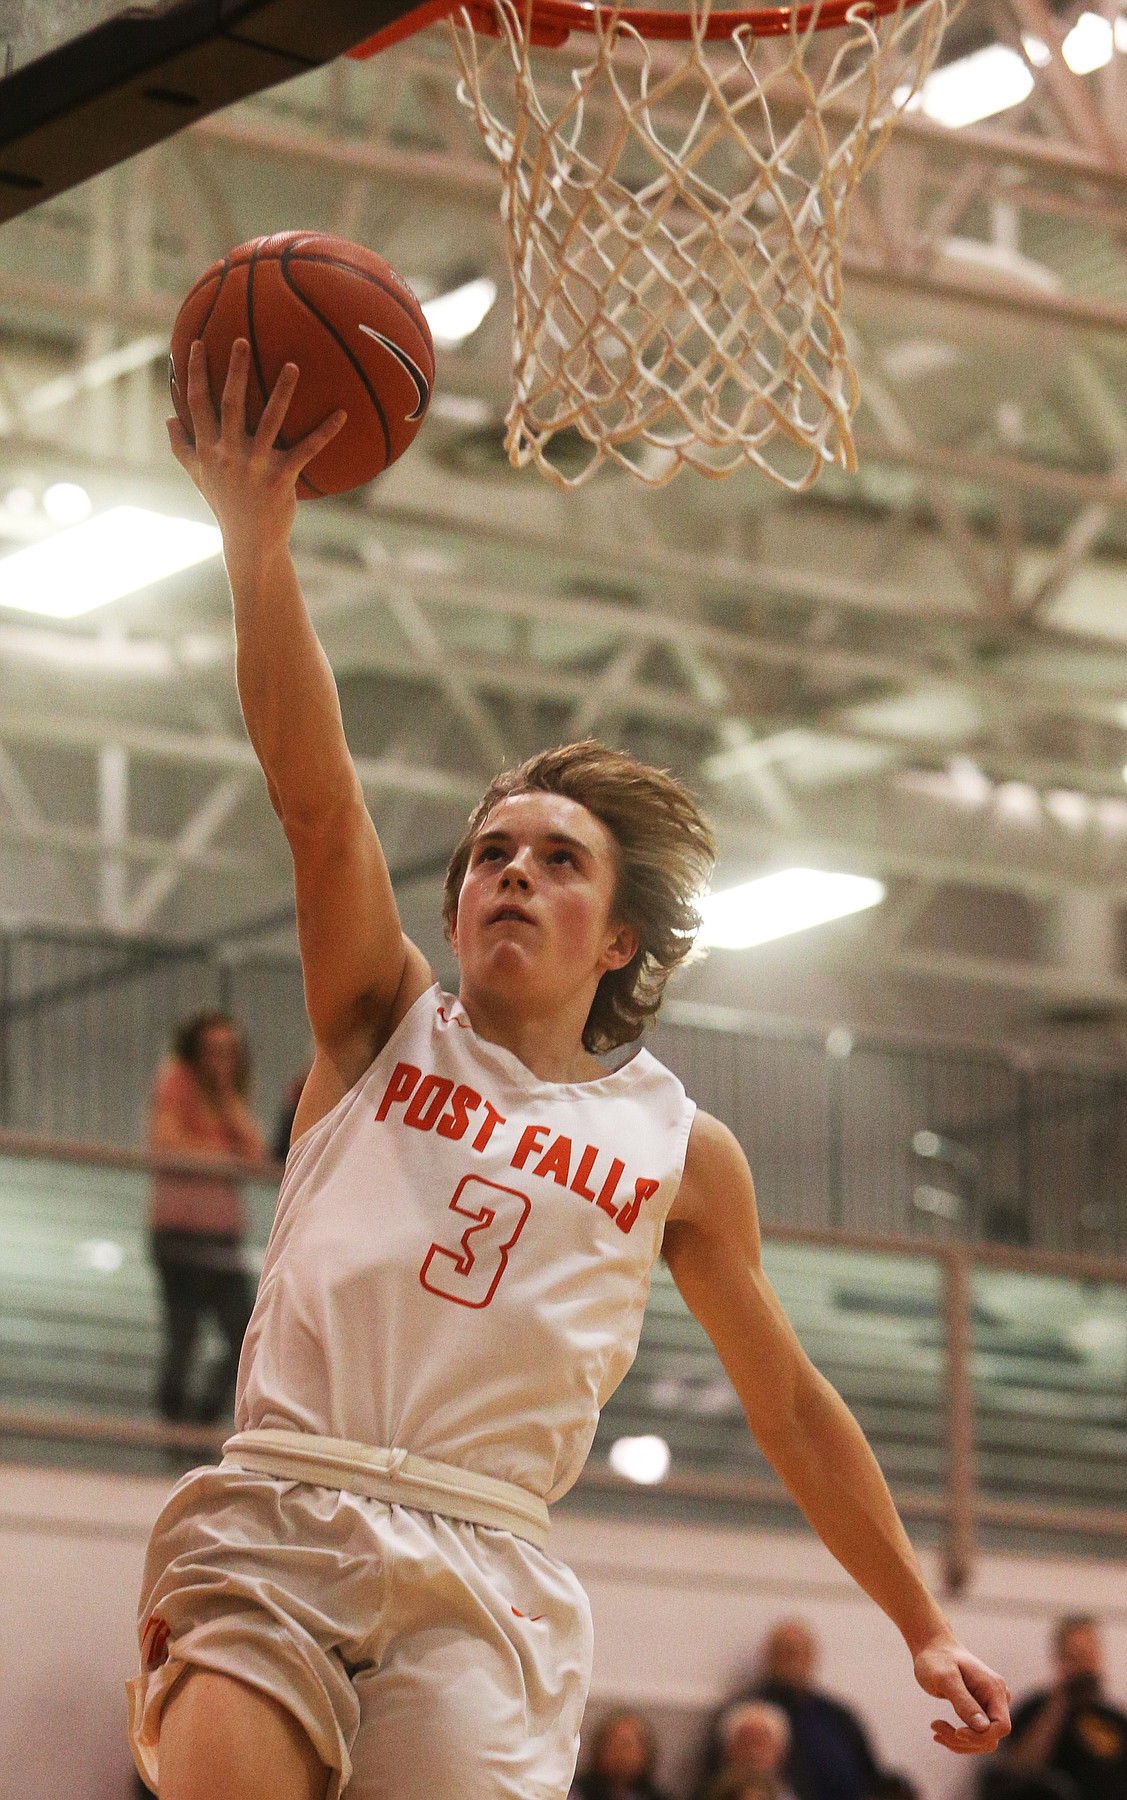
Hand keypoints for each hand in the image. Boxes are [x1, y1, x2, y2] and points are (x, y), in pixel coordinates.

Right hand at [167, 338, 345, 557]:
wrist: (250, 542)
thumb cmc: (225, 504)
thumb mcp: (198, 476)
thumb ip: (182, 447)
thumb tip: (169, 418)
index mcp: (208, 449)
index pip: (197, 403)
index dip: (195, 373)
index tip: (196, 342)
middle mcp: (229, 454)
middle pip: (230, 404)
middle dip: (234, 369)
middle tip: (241, 339)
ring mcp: (256, 466)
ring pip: (269, 420)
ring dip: (282, 391)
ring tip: (293, 364)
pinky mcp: (282, 478)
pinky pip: (306, 450)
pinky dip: (325, 432)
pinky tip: (342, 413)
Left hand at [914, 1636, 1010, 1755]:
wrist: (932, 1647)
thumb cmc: (936, 1659)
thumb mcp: (945, 1678)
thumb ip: (964, 1701)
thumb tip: (983, 1728)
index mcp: (994, 1688)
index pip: (1001, 1726)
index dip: (980, 1736)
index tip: (956, 1731)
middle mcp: (997, 1698)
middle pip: (991, 1737)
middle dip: (963, 1740)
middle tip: (935, 1727)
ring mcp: (990, 1705)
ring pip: (983, 1740)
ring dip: (958, 1742)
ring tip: (935, 1728)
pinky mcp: (980, 1711)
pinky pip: (975, 1735)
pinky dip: (957, 1739)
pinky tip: (938, 1732)